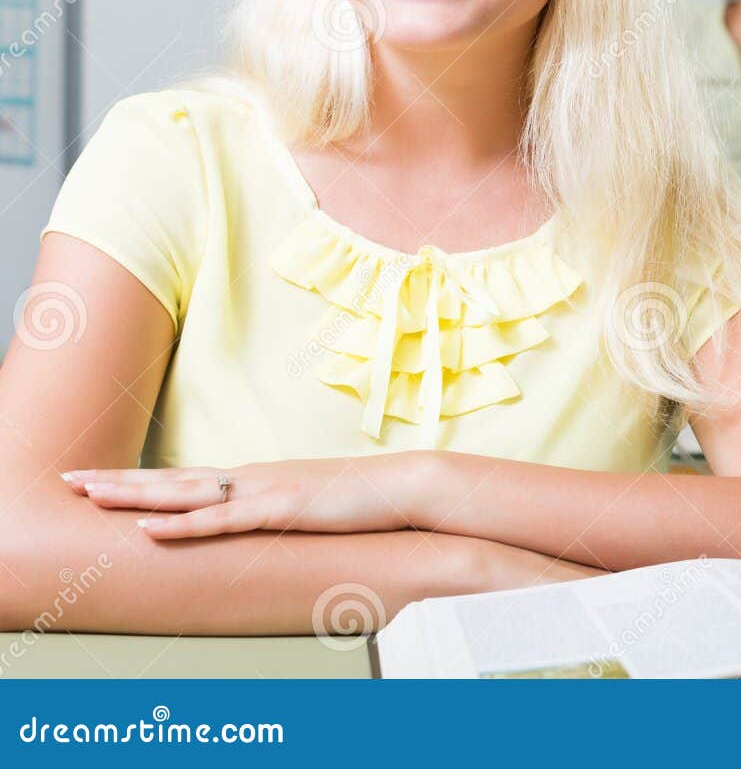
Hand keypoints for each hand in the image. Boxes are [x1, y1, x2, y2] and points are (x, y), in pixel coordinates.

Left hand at [62, 453, 431, 539]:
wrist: (404, 486)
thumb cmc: (364, 498)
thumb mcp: (312, 504)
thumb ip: (282, 509)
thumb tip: (264, 521)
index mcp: (258, 478)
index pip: (186, 478)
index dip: (140, 479)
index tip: (98, 478)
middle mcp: (252, 477)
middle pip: (172, 479)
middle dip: (117, 480)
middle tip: (70, 478)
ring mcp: (264, 491)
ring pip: (185, 494)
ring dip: (134, 496)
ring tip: (89, 496)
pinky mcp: (280, 509)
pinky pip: (220, 521)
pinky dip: (180, 524)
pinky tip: (148, 528)